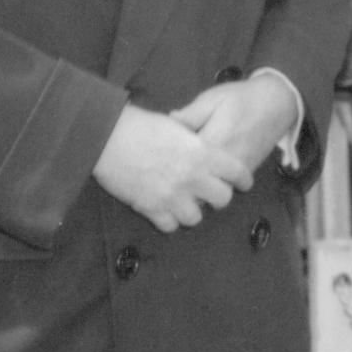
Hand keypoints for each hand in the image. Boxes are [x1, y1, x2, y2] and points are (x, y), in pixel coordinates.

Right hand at [93, 102, 245, 233]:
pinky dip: (169, 220)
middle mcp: (192, 178)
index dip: (242, 179)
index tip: (243, 183)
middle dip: (218, 197)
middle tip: (210, 192)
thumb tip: (203, 144)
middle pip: (222, 200)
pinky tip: (165, 209)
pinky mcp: (152, 209)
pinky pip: (170, 226)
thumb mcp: (177, 125)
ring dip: (191, 210)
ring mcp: (172, 196)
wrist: (108, 137)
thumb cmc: (141, 124)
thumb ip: (194, 140)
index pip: (237, 172)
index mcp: (202, 153)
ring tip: (184, 202)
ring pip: (196, 218)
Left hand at [172, 76, 302, 185]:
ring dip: (195, 189)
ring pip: (210, 193)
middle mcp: (225, 165)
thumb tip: (167, 123)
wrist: (278, 102)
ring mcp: (237, 173)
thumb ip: (189, 115)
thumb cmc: (241, 97)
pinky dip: (211, 188)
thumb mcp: (212, 99)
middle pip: (194, 186)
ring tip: (182, 177)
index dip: (166, 165)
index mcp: (212, 143)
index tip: (157, 158)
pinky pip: (224, 189)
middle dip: (179, 183)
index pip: (182, 165)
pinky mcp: (245, 174)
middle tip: (166, 172)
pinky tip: (202, 177)